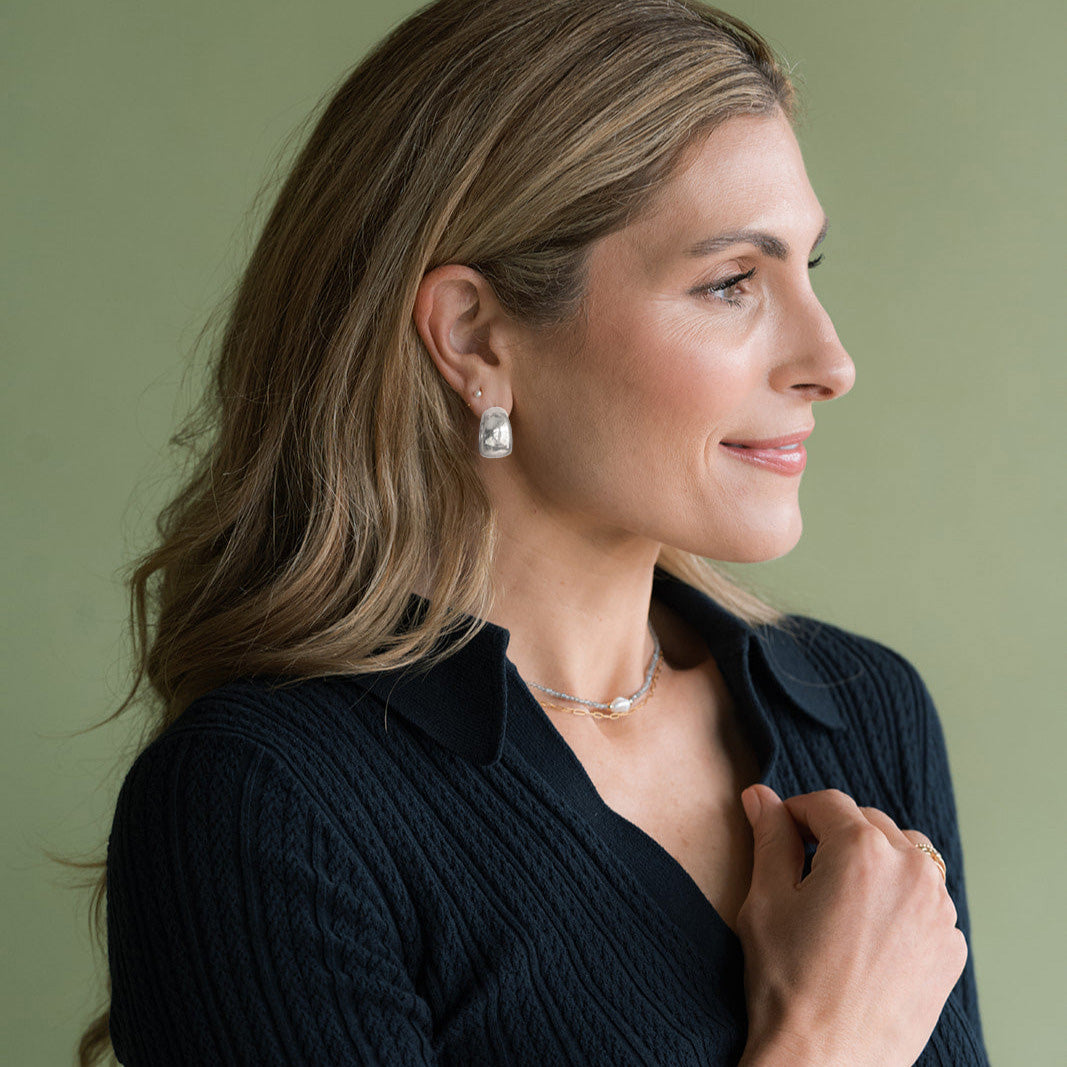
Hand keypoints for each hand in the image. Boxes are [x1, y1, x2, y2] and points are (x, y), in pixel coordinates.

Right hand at [734, 786, 966, 1066]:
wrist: (825, 1063)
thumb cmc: (789, 982)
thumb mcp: (766, 900)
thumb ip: (770, 837)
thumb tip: (761, 795)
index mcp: (863, 851)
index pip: (827, 803)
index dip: (795, 812)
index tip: (778, 829)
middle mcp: (912, 871)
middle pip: (869, 823)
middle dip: (834, 835)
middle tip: (803, 869)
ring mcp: (939, 911)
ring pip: (905, 856)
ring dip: (873, 861)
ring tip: (839, 896)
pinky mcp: (951, 947)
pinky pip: (926, 900)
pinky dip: (898, 901)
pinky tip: (867, 930)